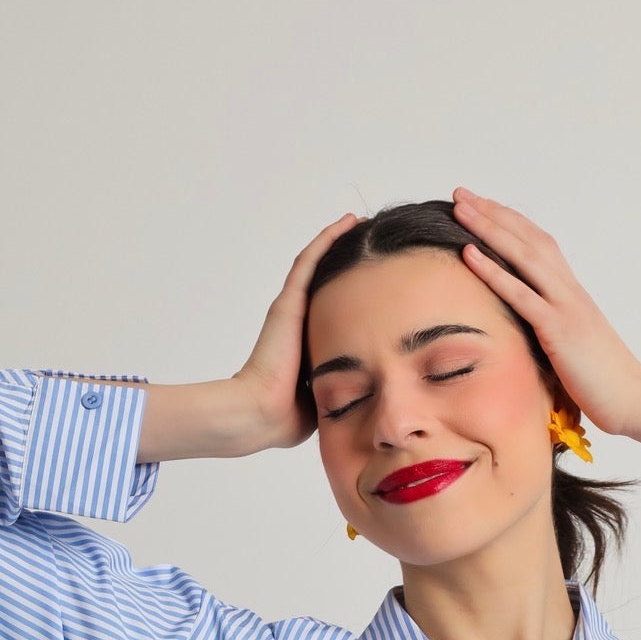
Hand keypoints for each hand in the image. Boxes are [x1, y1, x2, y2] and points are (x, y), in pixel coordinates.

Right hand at [232, 212, 360, 449]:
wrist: (263, 413)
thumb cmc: (290, 416)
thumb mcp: (328, 395)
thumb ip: (345, 386)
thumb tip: (376, 393)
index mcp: (309, 342)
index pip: (335, 311)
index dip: (353, 296)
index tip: (376, 285)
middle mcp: (299, 320)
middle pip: (327, 283)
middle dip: (347, 263)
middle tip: (373, 246)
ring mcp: (292, 308)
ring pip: (318, 265)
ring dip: (338, 242)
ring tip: (360, 224)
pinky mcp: (288, 302)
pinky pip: (310, 261)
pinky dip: (327, 240)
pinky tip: (347, 223)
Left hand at [451, 188, 640, 438]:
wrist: (635, 401)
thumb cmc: (605, 383)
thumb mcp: (574, 349)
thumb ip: (554, 331)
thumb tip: (530, 333)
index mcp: (573, 294)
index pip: (540, 244)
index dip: (511, 222)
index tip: (482, 206)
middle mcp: (570, 291)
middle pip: (528, 238)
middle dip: (493, 212)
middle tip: (461, 192)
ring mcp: (566, 307)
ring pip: (523, 255)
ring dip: (488, 228)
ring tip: (460, 207)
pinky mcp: (559, 330)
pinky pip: (521, 294)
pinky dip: (493, 271)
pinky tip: (468, 252)